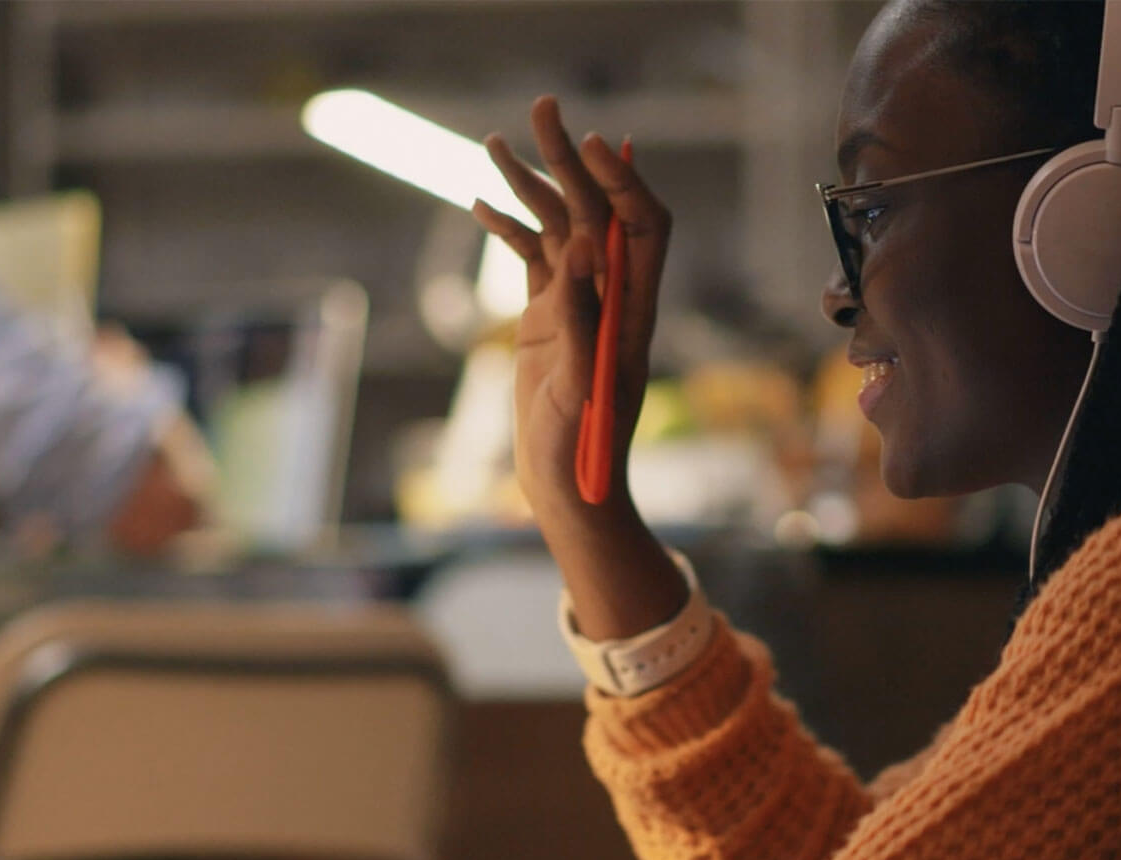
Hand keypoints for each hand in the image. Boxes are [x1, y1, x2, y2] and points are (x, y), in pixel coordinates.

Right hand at [471, 97, 688, 640]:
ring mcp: (577, 305)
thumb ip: (583, 319)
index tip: (590, 146)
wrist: (567, 491)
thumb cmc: (582, 453)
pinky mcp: (546, 320)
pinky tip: (478, 204)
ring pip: (558, 228)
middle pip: (596, 212)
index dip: (622, 182)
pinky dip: (509, 229)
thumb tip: (583, 248)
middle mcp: (610, 297)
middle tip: (544, 107)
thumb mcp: (582, 388)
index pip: (642, 225)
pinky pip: (531, 260)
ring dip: (531, 184)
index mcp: (633, 309)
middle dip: (571, 159)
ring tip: (494, 142)